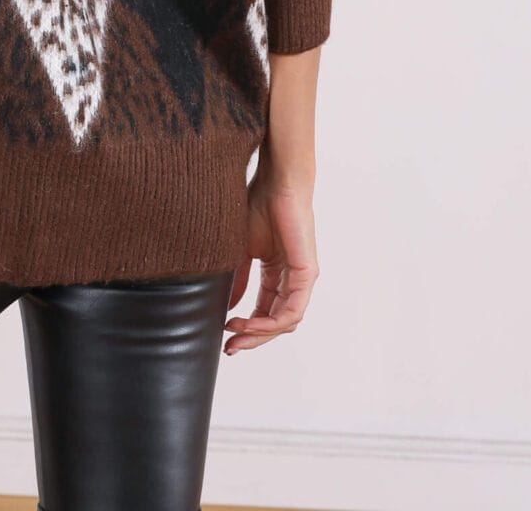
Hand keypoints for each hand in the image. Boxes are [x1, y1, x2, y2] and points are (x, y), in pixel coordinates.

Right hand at [224, 165, 318, 352]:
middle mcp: (292, 280)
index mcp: (276, 275)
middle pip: (275, 322)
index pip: (264, 312)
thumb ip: (238, 280)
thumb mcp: (241, 251)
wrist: (275, 182)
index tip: (223, 336)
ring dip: (259, 333)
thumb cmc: (258, 206)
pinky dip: (271, 322)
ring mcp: (301, 279)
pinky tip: (249, 323)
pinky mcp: (307, 274)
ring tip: (235, 332)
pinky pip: (292, 310)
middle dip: (251, 338)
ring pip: (285, 322)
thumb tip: (226, 307)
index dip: (245, 327)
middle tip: (230, 348)